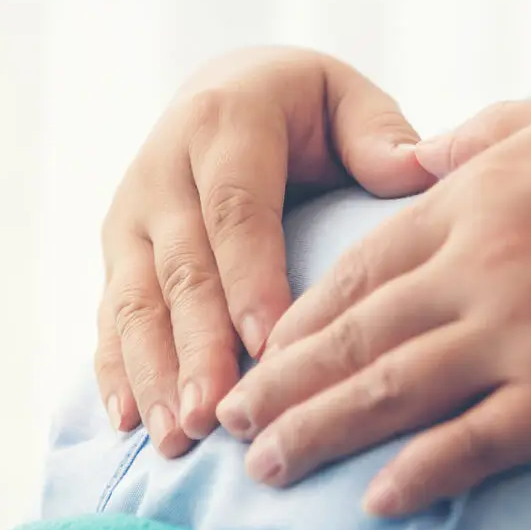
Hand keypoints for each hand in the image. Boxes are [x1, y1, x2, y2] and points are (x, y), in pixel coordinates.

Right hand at [97, 48, 434, 455]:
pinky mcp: (117, 251)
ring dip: (154, 373)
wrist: (222, 91)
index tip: (271, 350)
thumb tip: (420, 169)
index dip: (250, 280)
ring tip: (177, 438)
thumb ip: (377, 134)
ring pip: (136, 301)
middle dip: (197, 348)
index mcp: (224, 122)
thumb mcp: (345, 99)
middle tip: (216, 416)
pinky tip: (132, 423)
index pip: (236, 210)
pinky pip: (110, 315)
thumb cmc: (305, 109)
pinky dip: (117, 371)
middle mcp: (163, 167)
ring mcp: (131, 214)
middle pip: (181, 268)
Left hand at [216, 95, 530, 515]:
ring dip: (320, 434)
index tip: (260, 348)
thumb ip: (484, 132)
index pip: (361, 267)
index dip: (301, 316)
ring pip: (392, 394)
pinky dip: (420, 473)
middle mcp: (481, 269)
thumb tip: (417, 154)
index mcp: (476, 199)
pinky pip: (475, 444)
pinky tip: (378, 498)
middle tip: (226, 422)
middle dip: (282, 384)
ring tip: (267, 468)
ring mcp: (521, 337)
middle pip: (354, 337)